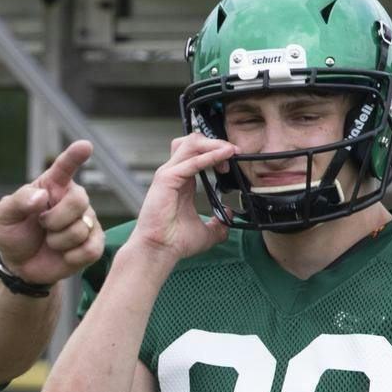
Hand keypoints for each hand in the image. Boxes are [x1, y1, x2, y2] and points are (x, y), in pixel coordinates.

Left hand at [0, 140, 105, 283]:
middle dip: (55, 220)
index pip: (65, 167)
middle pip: (78, 201)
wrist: (20, 264)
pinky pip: (91, 249)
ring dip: (58, 242)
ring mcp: (86, 221)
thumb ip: (19, 202)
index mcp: (52, 186)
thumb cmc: (14, 233)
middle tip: (42, 225)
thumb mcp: (6, 215)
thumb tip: (42, 197)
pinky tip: (63, 254)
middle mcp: (73, 199)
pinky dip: (71, 256)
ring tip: (49, 241)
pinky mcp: (94, 243)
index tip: (85, 146)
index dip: (75, 156)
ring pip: (81, 229)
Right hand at [130, 134, 234, 263]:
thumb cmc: (174, 242)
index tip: (231, 162)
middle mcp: (174, 173)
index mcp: (181, 181)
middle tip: (232, 154)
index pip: (197, 152)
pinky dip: (210, 157)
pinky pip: (191, 161)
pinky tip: (224, 157)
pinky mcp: (167, 180)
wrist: (159, 250)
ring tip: (229, 153)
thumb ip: (218, 223)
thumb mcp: (206, 232)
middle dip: (216, 142)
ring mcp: (168, 174)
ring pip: (191, 143)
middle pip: (194, 141)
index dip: (216, 151)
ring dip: (213, 144)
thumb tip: (230, 215)